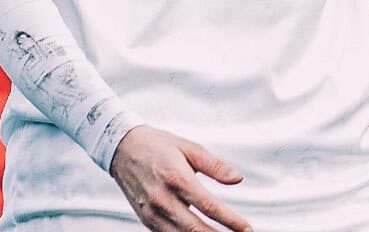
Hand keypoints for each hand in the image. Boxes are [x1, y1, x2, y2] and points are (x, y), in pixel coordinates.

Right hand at [109, 124, 252, 231]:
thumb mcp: (189, 147)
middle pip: (196, 230)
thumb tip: (237, 179)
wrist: (121, 148)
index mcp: (176, 178)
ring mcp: (153, 213)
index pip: (209, 207)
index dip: (231, 221)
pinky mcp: (146, 220)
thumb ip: (215, 165)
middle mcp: (163, 199)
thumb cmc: (156, 146)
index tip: (247, 228)